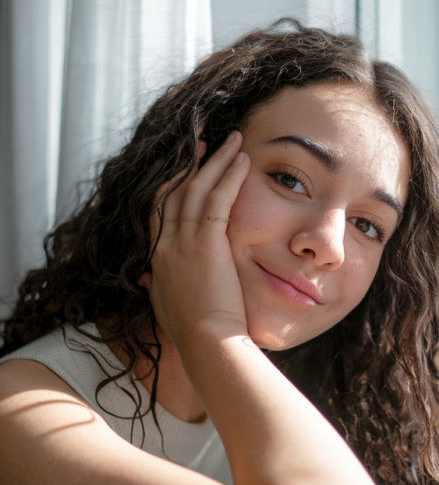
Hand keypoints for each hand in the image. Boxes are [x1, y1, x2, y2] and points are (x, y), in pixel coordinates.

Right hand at [145, 131, 250, 351]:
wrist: (207, 343)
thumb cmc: (195, 334)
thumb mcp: (166, 307)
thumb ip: (158, 286)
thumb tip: (149, 277)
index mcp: (157, 259)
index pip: (160, 211)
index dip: (172, 185)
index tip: (185, 169)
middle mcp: (166, 245)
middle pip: (177, 192)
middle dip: (193, 164)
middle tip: (206, 143)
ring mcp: (184, 242)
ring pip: (197, 188)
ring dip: (216, 161)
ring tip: (233, 141)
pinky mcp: (207, 243)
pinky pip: (218, 198)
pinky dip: (229, 175)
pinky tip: (242, 160)